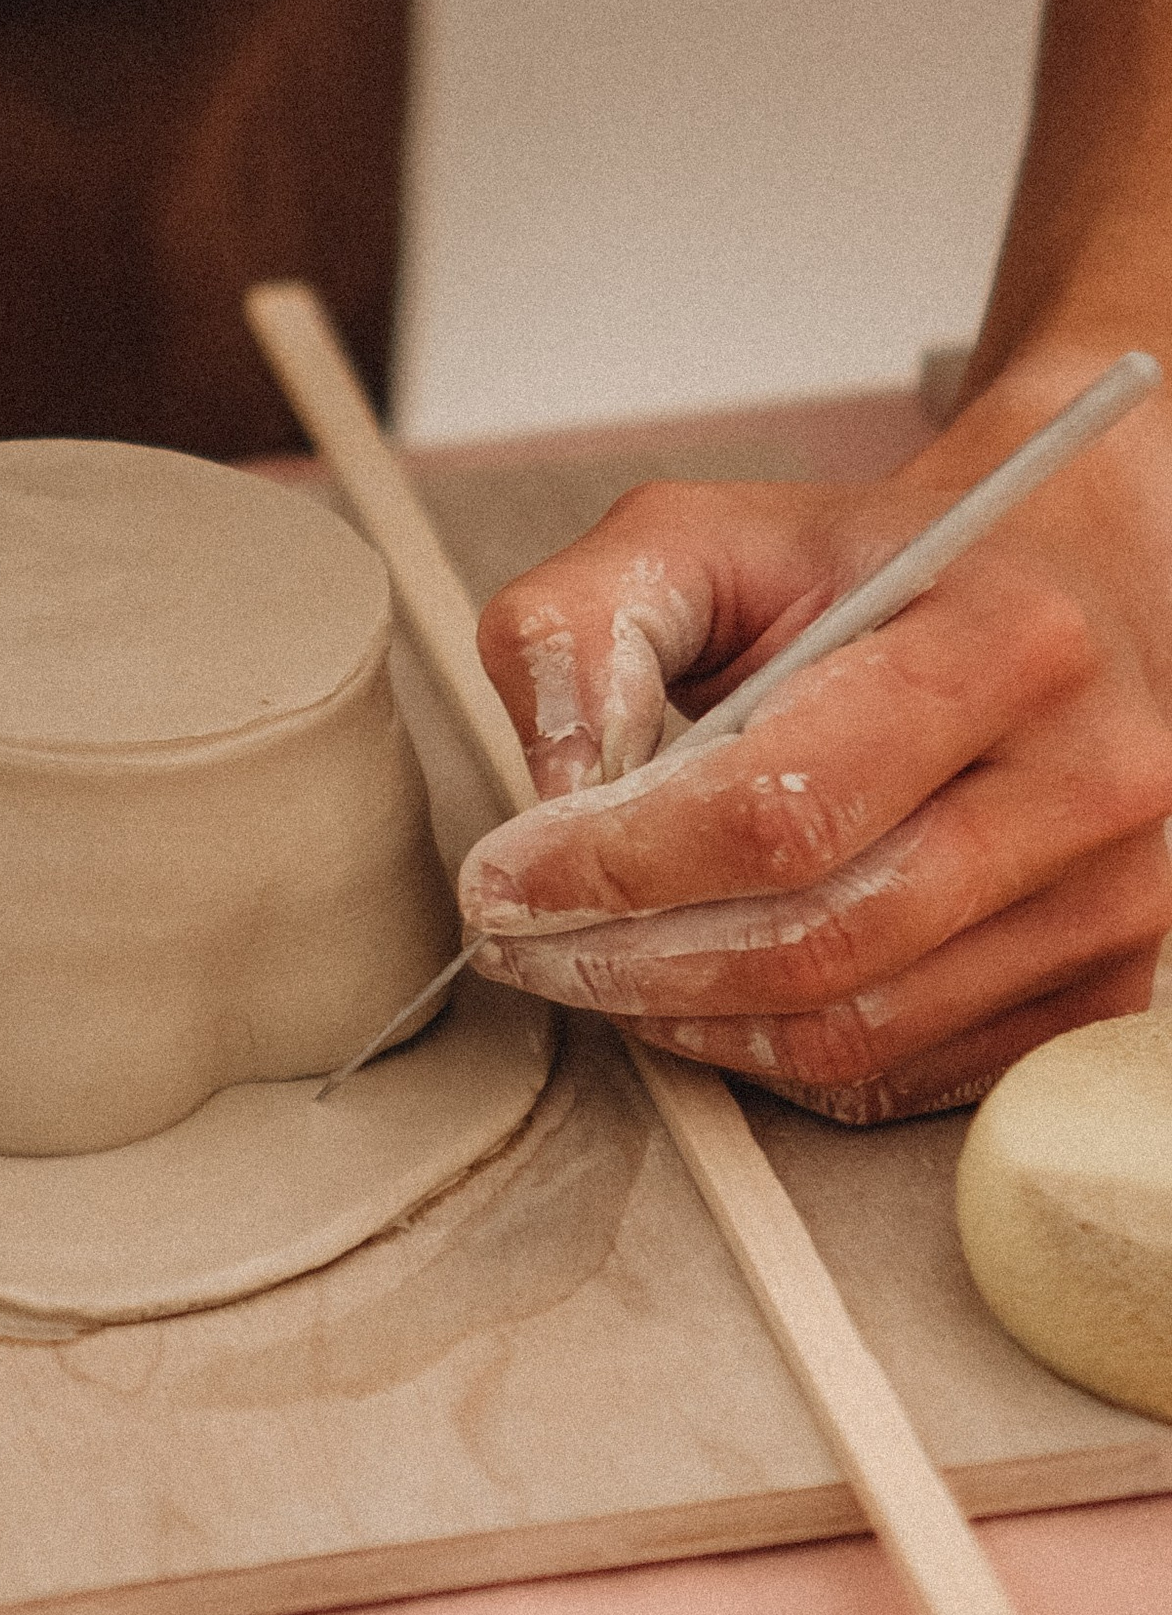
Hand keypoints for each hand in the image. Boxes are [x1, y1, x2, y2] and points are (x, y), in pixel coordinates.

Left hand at [455, 364, 1171, 1120]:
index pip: (782, 806)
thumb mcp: (698, 538)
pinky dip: (778, 1060)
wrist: (1050, 589)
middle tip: (525, 945)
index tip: (505, 880)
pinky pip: (906, 1076)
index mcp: (1001, 639)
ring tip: (598, 968)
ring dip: (691, 1021)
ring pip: (856, 1029)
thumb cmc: (871, 570)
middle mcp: (1089, 775)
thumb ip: (585, 629)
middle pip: (820, 938)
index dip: (619, 864)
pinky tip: (707, 995)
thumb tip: (554, 786)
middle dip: (633, 962)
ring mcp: (1114, 895)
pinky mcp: (1105, 983)